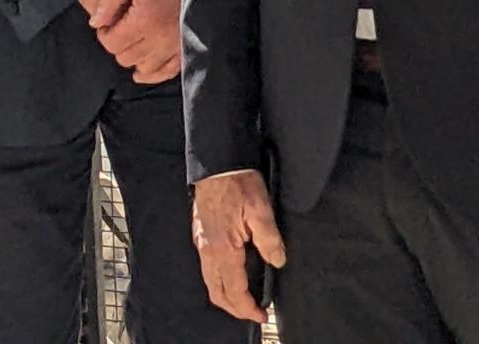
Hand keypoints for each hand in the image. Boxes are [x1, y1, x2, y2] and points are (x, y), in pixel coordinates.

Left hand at [89, 0, 183, 83]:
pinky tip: (144, 66)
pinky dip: (152, 73)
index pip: (111, 42)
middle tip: (124, 27)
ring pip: (142, 68)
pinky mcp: (185, 51)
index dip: (105, 32)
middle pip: (124, 57)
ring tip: (138, 38)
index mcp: (144, 19)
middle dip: (119, 43)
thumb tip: (95, 22)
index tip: (110, 21)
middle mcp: (159, 39)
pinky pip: (164, 73)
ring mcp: (174, 48)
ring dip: (135, 56)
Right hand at [192, 170, 285, 321]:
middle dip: (234, 308)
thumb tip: (277, 261)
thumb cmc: (238, 183)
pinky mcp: (202, 235)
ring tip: (244, 299)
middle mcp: (209, 251)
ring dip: (226, 296)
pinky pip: (208, 268)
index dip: (248, 307)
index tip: (261, 315)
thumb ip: (269, 239)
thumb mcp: (261, 209)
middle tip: (252, 313)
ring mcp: (203, 244)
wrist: (217, 164)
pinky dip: (220, 280)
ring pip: (211, 282)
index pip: (235, 290)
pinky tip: (232, 275)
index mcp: (223, 249)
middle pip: (218, 293)